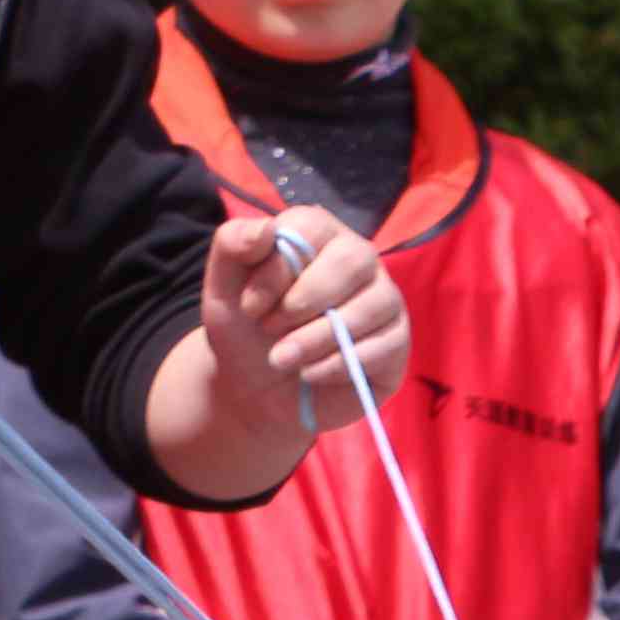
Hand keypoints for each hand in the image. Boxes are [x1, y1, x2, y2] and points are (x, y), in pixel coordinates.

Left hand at [201, 208, 407, 440]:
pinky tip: (310, 374)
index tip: (250, 305)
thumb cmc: (246, 332)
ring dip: (315, 339)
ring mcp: (385, 302)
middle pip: (353, 259)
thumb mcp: (222, 287)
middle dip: (304, 301)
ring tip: (283, 359)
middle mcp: (359, 260)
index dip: (279, 267)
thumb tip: (265, 230)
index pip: (312, 227)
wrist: (260, 393)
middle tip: (271, 329)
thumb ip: (231, 245)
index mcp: (318, 235)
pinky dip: (335, 366)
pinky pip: (380, 349)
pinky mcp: (396, 344)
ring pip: (368, 308)